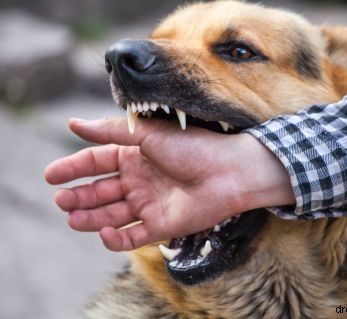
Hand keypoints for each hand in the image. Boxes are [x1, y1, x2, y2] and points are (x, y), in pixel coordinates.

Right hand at [44, 118, 294, 250]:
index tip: (50, 176)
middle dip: (79, 196)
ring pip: (111, 214)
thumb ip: (110, 132)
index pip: (96, 162)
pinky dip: (116, 238)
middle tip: (61, 200)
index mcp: (135, 155)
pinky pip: (133, 236)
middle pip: (100, 190)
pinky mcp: (161, 226)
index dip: (73, 168)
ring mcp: (149, 204)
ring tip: (71, 217)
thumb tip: (72, 124)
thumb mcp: (147, 133)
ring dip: (90, 217)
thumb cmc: (192, 146)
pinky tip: (104, 232)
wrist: (229, 171)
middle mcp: (139, 180)